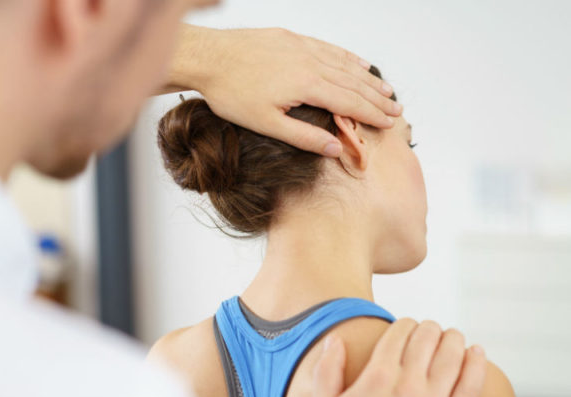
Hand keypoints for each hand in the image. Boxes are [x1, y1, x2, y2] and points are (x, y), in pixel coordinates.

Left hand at [166, 25, 402, 156]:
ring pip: (344, 64)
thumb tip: (336, 148)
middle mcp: (310, 62)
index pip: (350, 103)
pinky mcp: (292, 38)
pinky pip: (328, 47)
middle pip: (353, 83)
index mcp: (307, 85)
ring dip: (367, 78)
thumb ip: (304, 137)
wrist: (208, 58)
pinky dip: (347, 57)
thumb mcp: (267, 124)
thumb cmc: (232, 93)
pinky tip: (358, 63)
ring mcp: (302, 47)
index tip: (390, 123)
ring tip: (386, 89)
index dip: (372, 114)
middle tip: (397, 108)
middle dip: (377, 98)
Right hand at [313, 319, 487, 396]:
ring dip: (454, 340)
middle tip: (432, 328)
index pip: (399, 334)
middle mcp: (407, 386)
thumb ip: (326, 374)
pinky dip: (476, 365)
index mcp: (376, 378)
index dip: (405, 324)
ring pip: (452, 356)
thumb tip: (335, 342)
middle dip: (430, 328)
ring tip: (453, 336)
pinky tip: (476, 353)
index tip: (407, 325)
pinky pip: (470, 386)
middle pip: (426, 339)